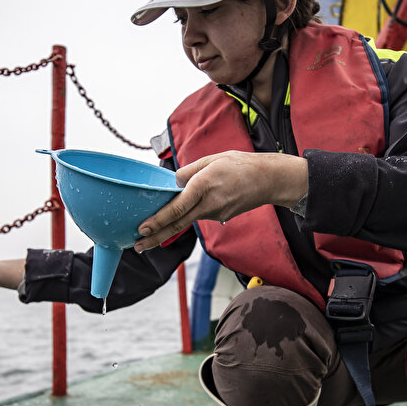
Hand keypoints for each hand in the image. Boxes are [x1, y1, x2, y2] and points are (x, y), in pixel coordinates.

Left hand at [133, 151, 307, 251]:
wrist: (269, 179)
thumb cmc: (241, 165)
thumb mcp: (211, 159)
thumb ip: (188, 172)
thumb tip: (170, 183)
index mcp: (204, 185)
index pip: (177, 207)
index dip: (159, 219)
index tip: (143, 227)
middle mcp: (209, 203)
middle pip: (178, 224)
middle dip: (155, 237)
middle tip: (138, 246)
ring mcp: (216, 213)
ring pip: (187, 221)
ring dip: (169, 227)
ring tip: (149, 234)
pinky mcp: (221, 218)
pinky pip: (200, 215)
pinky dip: (191, 214)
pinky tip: (197, 204)